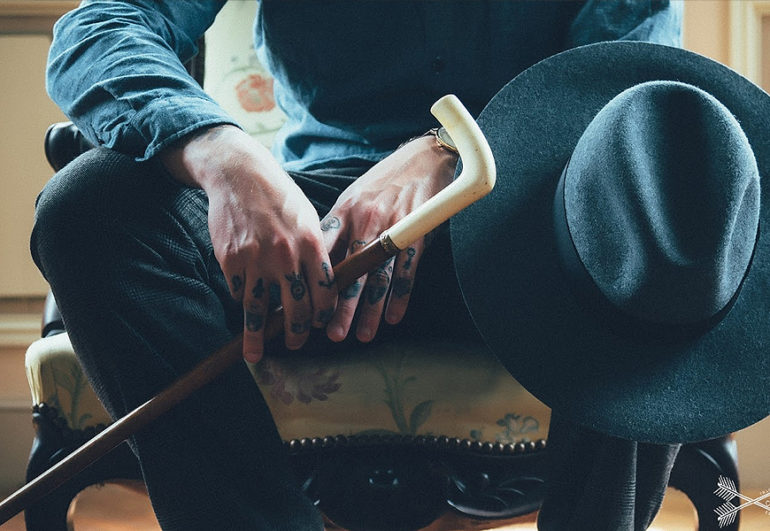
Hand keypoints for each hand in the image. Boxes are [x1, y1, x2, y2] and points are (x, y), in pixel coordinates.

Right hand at [160, 125, 336, 361]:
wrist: (240, 175)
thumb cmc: (280, 198)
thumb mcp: (309, 219)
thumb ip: (317, 252)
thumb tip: (325, 287)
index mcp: (311, 244)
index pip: (325, 292)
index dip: (324, 315)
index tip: (320, 325)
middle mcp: (286, 255)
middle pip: (295, 308)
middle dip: (296, 333)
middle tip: (294, 343)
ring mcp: (256, 259)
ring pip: (259, 309)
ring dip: (258, 335)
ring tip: (256, 353)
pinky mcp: (231, 259)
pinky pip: (238, 291)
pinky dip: (242, 300)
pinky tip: (244, 305)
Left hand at [321, 134, 457, 342]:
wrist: (424, 158)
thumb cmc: (383, 181)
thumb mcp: (352, 197)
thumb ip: (336, 228)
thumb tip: (318, 262)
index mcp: (345, 212)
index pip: (323, 252)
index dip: (313, 281)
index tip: (304, 307)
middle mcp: (366, 222)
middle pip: (350, 272)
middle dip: (340, 307)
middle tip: (331, 334)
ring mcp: (392, 230)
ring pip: (378, 278)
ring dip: (370, 310)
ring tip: (362, 335)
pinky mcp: (417, 235)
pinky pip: (406, 272)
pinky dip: (400, 296)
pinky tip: (393, 317)